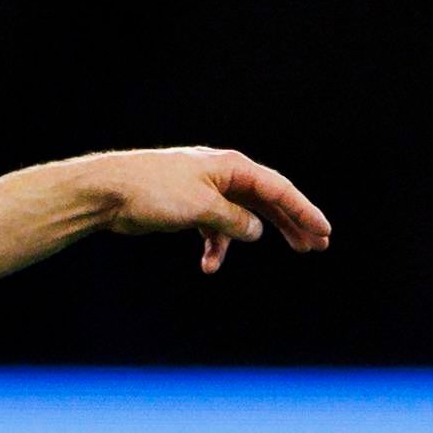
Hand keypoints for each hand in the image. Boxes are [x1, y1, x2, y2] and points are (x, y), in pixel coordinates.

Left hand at [98, 148, 331, 272]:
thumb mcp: (201, 208)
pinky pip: (215, 228)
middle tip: (318, 245)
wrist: (109, 192)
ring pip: (245, 215)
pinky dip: (216, 246)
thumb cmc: (153, 191)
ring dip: (261, 235)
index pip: (278, 189)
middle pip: (268, 201)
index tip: (324, 232)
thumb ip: (234, 221)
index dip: (304, 211)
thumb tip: (257, 232)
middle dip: (293, 223)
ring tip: (292, 251)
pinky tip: (209, 265)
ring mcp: (206, 190)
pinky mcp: (188, 207)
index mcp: (231, 167)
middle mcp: (222, 175)